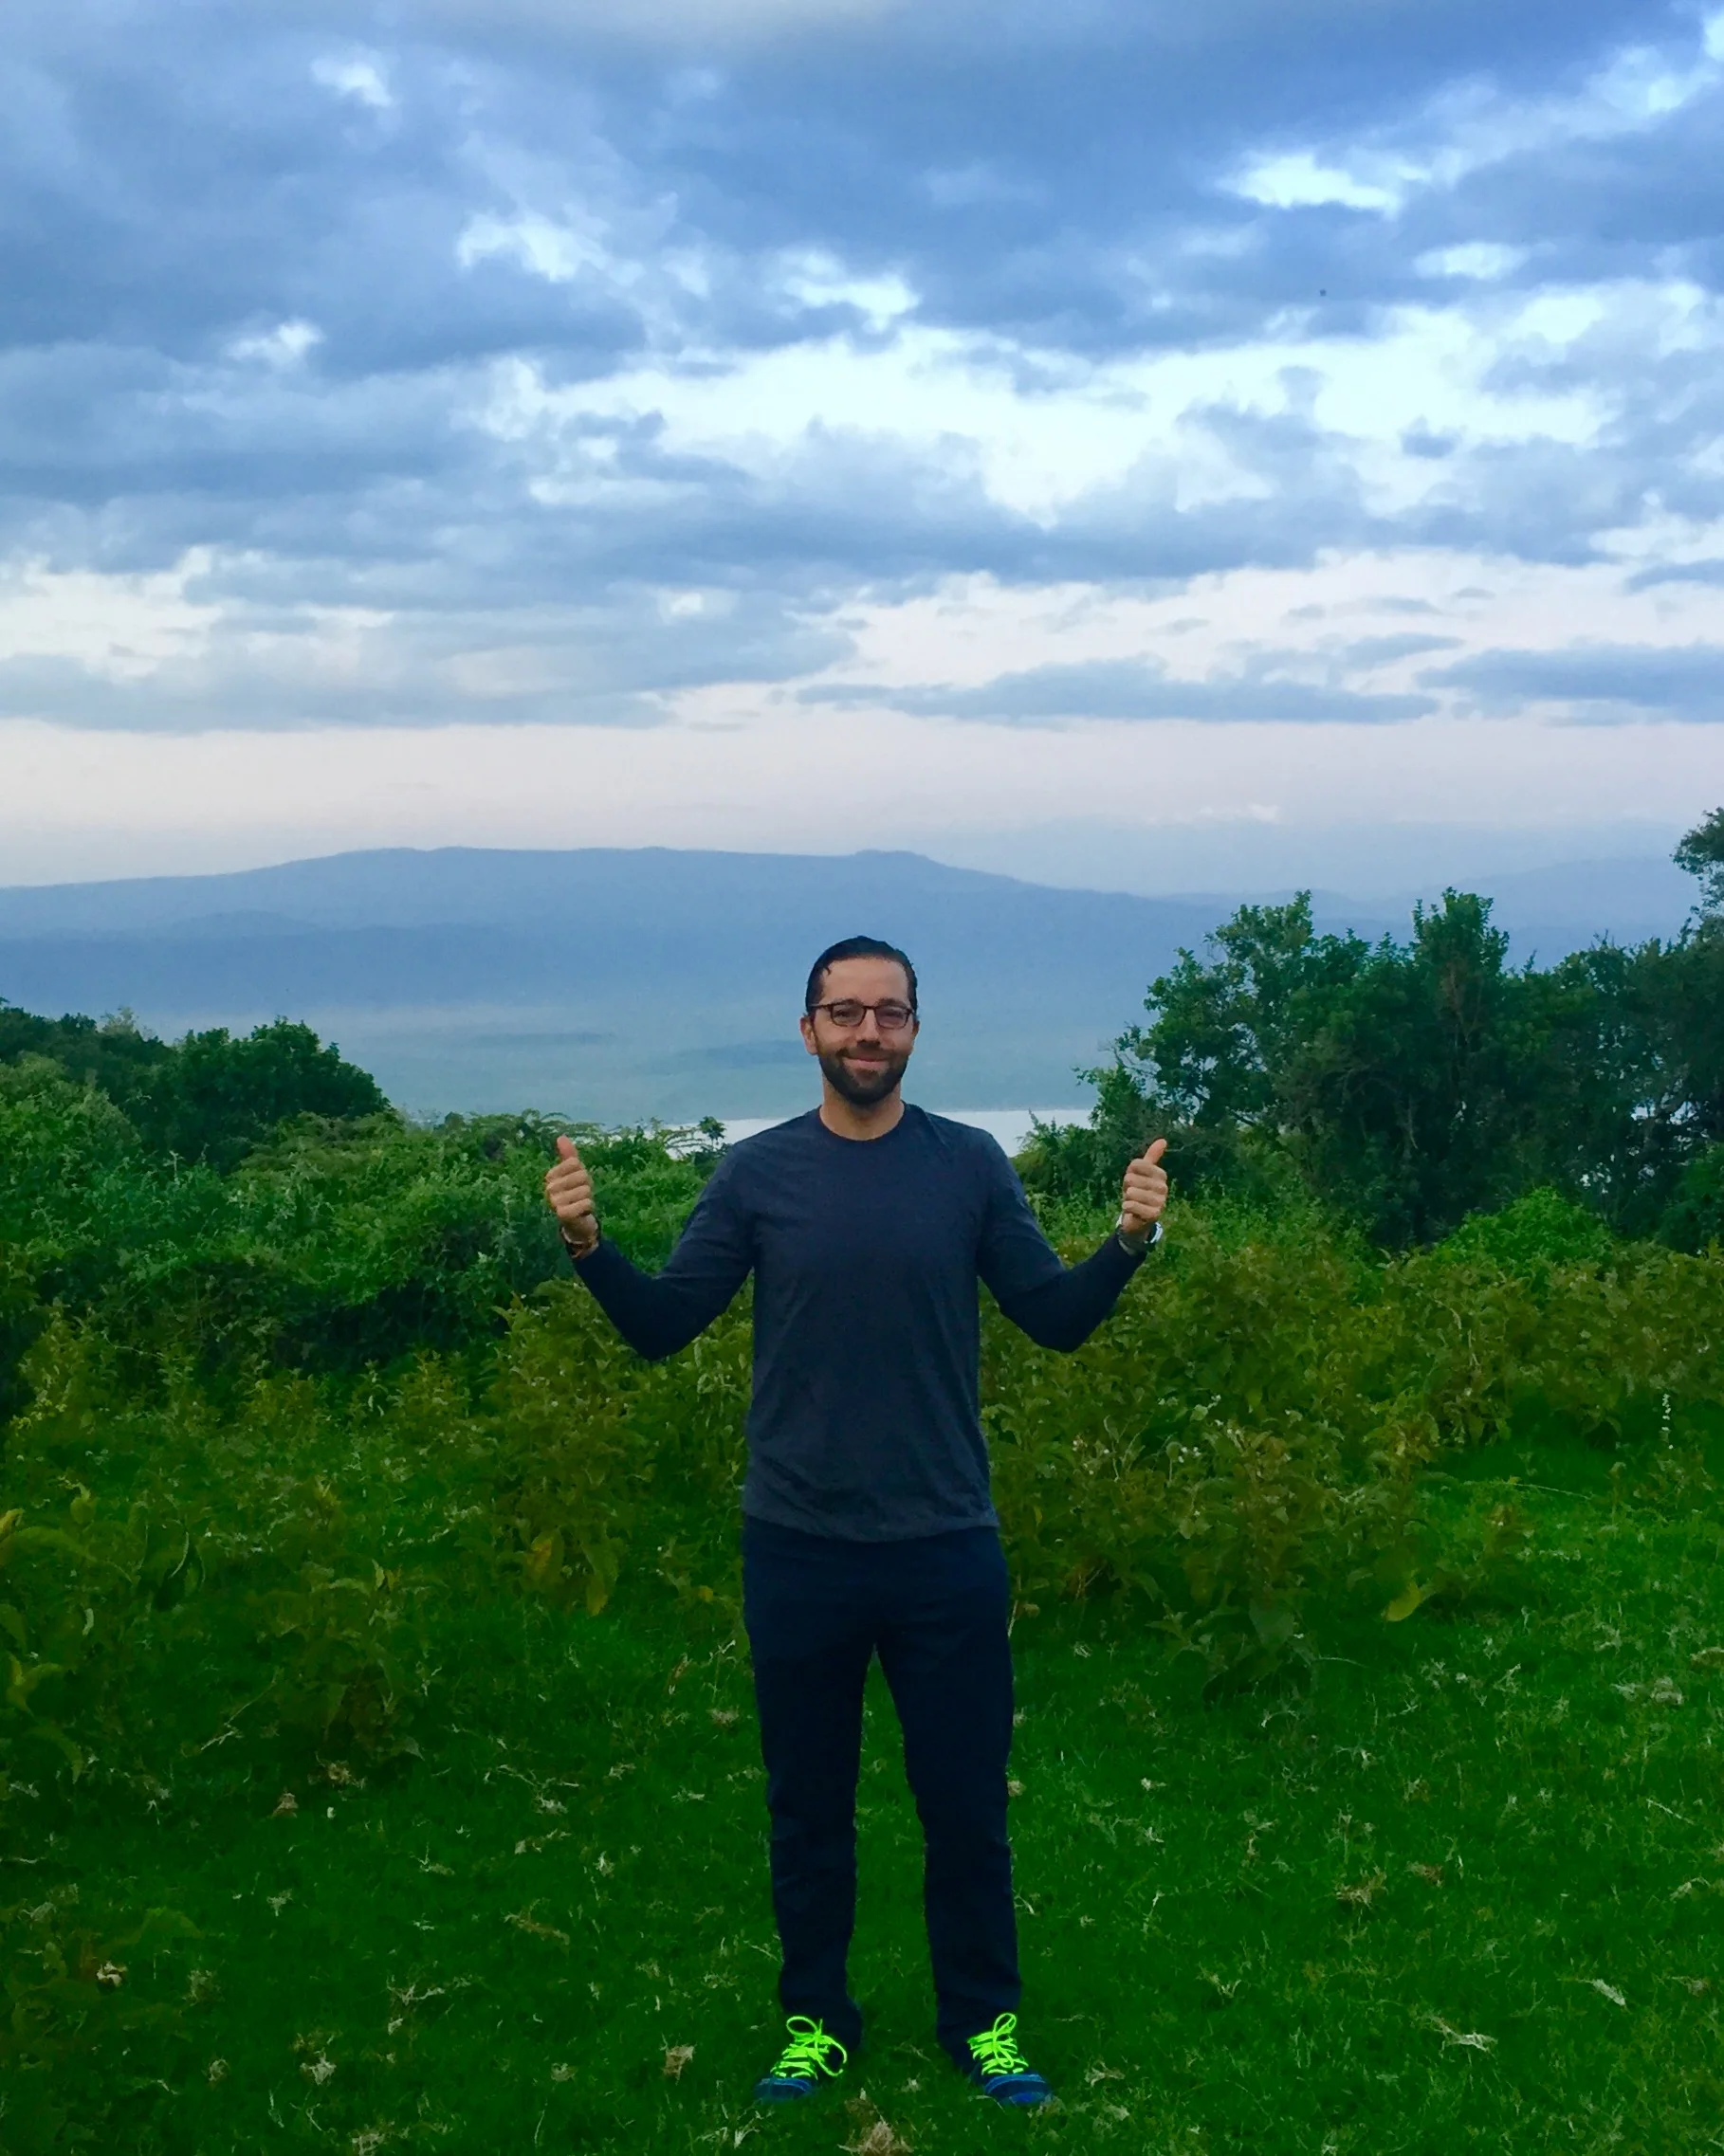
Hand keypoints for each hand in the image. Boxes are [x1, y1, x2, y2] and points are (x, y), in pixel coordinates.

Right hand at [545, 1134, 598, 1256]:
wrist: (576, 1220)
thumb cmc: (575, 1193)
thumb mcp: (574, 1173)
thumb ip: (568, 1156)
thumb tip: (561, 1137)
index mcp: (550, 1176)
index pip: (575, 1163)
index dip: (582, 1172)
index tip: (578, 1182)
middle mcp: (549, 1188)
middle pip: (582, 1176)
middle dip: (587, 1186)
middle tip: (580, 1195)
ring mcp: (554, 1202)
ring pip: (585, 1190)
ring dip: (588, 1197)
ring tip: (580, 1203)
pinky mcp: (563, 1215)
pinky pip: (586, 1203)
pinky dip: (589, 1207)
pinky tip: (582, 1212)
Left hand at [1118, 1137, 1167, 1248]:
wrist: (1136, 1217)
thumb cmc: (1138, 1191)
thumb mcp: (1140, 1173)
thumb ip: (1151, 1157)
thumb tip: (1163, 1140)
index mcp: (1160, 1175)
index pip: (1136, 1164)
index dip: (1129, 1172)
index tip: (1133, 1180)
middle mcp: (1163, 1187)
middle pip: (1132, 1178)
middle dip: (1127, 1187)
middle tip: (1132, 1194)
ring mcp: (1160, 1202)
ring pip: (1132, 1192)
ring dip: (1127, 1198)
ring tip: (1132, 1201)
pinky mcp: (1155, 1215)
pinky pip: (1133, 1205)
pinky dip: (1128, 1207)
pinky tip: (1130, 1209)